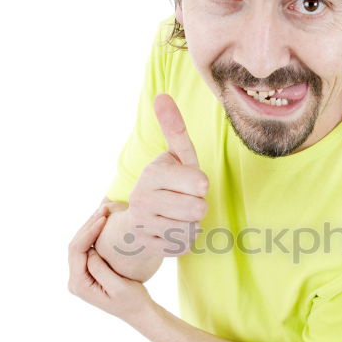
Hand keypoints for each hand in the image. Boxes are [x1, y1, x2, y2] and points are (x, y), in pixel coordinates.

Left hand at [68, 206, 152, 322]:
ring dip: (90, 228)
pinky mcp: (88, 273)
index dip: (88, 232)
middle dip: (87, 226)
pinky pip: (86, 250)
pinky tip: (103, 223)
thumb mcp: (118, 287)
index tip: (103, 219)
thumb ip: (100, 269)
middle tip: (103, 209)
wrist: (138, 312)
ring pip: (79, 246)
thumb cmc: (132, 301)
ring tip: (103, 212)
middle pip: (75, 246)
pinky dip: (93, 235)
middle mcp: (75, 281)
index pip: (76, 251)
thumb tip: (90, 250)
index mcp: (79, 285)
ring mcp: (80, 276)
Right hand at [125, 94, 208, 257]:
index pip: (200, 184)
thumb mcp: (175, 155)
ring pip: (192, 229)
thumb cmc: (169, 180)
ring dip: (192, 223)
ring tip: (178, 214)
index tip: (190, 182)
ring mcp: (142, 224)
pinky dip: (183, 240)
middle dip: (198, 205)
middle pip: (198, 209)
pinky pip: (183, 246)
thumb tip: (161, 96)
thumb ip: (174, 128)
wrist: (140, 216)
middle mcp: (142, 198)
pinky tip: (171, 229)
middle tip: (184, 200)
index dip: (201, 184)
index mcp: (152, 172)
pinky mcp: (147, 246)